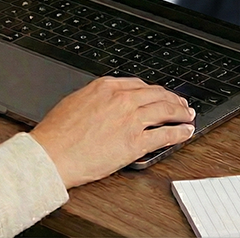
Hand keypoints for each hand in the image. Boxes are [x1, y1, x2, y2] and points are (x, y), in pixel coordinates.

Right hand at [29, 77, 194, 187]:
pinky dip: (179, 133)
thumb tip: (106, 103)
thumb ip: (96, 98)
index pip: (139, 85)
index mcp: (106, 87)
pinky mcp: (136, 142)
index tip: (159, 94)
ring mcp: (131, 120)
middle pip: (157, 94)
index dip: (154, 90)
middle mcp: (122, 99)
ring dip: (180, 112)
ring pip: (165, 111)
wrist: (52, 154)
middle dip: (172, 99)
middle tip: (180, 104)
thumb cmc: (57, 133)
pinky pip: (165, 135)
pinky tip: (185, 132)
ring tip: (187, 115)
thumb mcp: (75, 102)